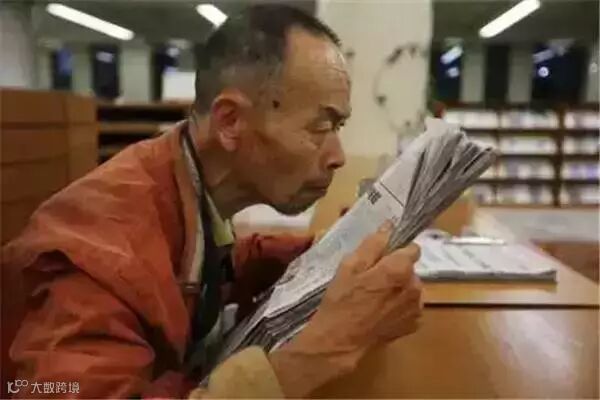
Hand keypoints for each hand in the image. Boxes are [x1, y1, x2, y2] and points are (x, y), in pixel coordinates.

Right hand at [270, 221, 421, 396]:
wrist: (341, 340)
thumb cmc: (342, 299)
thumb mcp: (350, 265)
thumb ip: (373, 243)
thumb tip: (389, 226)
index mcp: (400, 268)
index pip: (412, 248)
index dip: (396, 250)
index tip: (381, 257)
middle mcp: (415, 286)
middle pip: (410, 269)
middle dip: (395, 270)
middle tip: (371, 279)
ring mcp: (416, 307)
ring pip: (411, 287)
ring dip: (399, 288)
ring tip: (375, 298)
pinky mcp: (414, 324)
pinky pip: (410, 305)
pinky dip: (399, 305)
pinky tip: (381, 311)